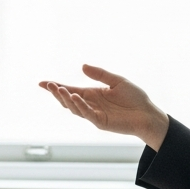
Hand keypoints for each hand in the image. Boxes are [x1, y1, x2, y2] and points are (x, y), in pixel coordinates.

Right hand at [38, 65, 170, 148]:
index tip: (42, 83)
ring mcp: (94, 114)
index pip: (70, 90)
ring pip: (74, 108)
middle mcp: (90, 105)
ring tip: (59, 89)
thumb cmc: (135, 98)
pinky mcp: (101, 122)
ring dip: (66, 99)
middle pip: (68, 99)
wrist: (147, 114)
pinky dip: (80, 106)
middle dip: (57, 93)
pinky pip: (87, 114)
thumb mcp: (117, 80)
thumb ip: (100, 74)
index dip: (56, 87)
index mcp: (92, 94)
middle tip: (48, 85)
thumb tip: (82, 66)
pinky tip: (75, 96)